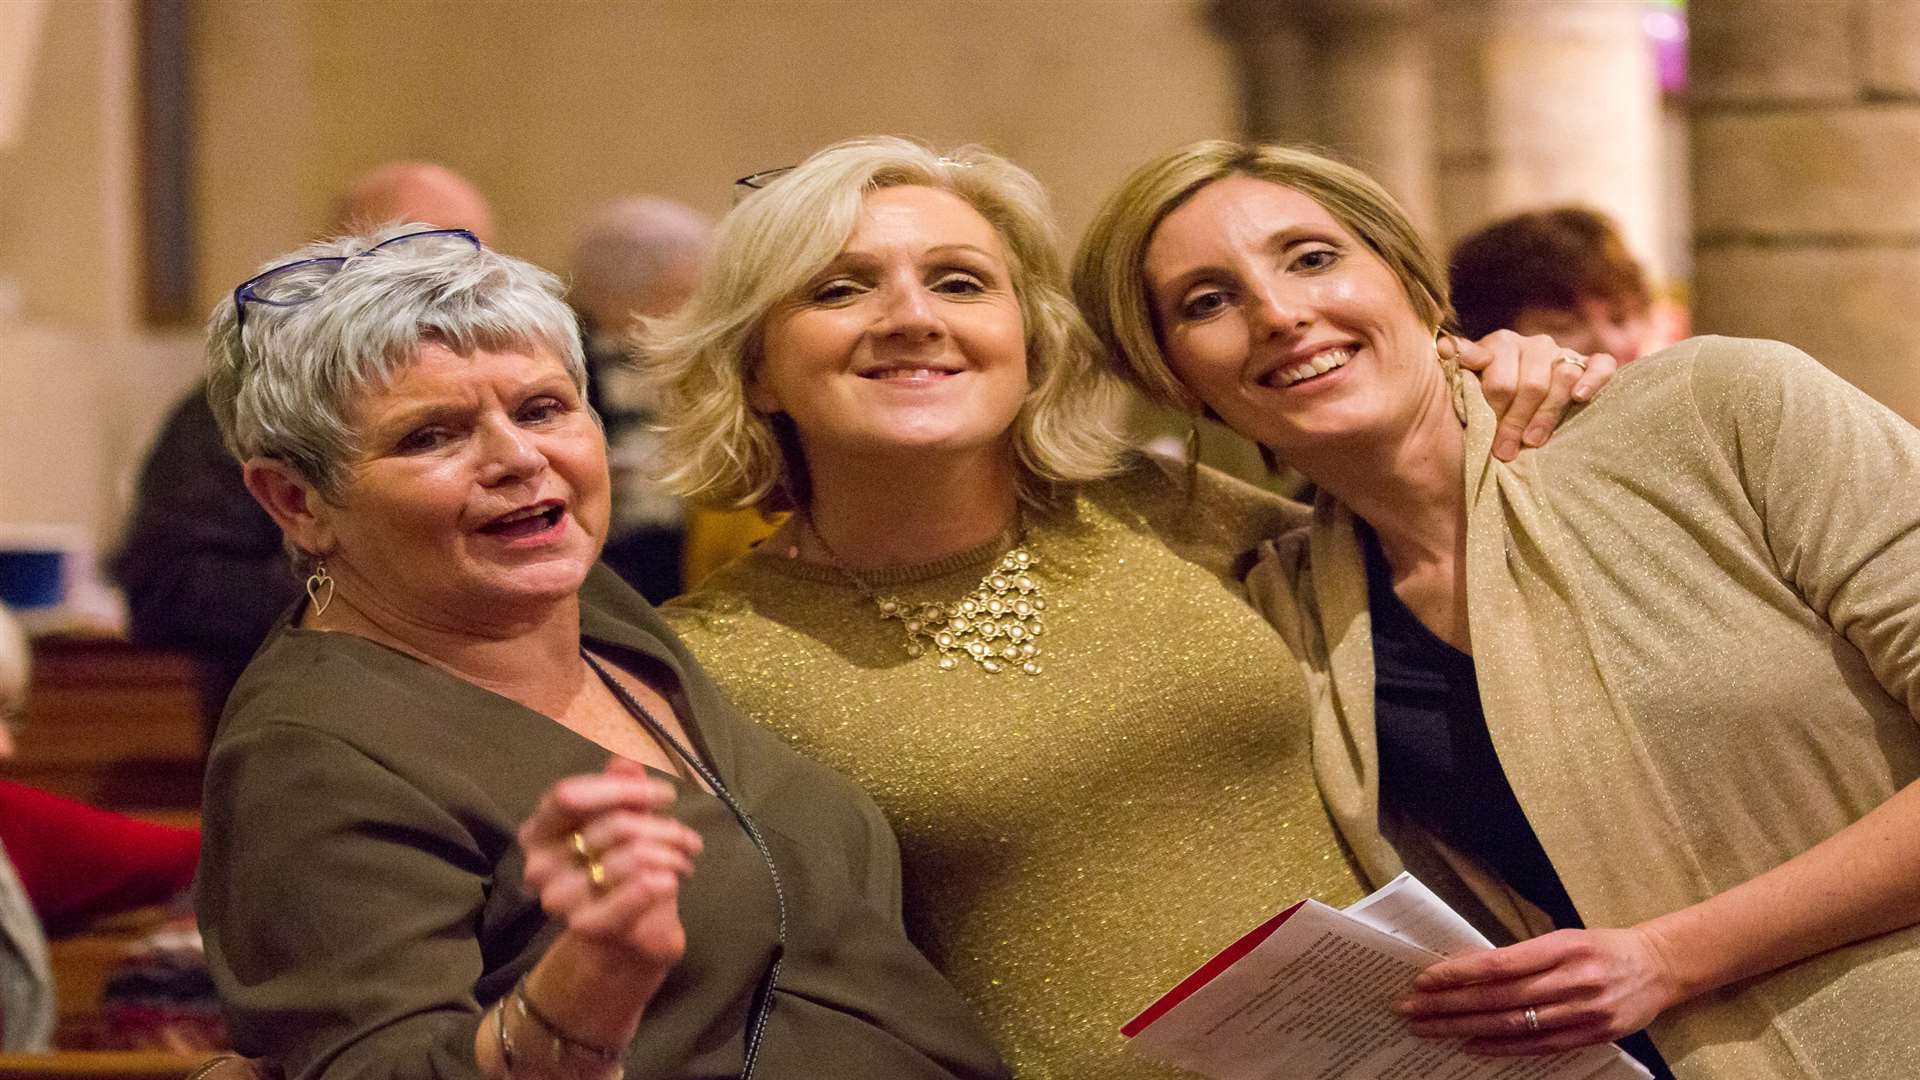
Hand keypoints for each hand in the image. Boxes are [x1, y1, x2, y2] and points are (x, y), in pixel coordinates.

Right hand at [518, 757, 703, 970]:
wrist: (625, 939)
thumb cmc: (622, 876)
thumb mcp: (624, 827)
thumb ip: (621, 793)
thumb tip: (624, 763)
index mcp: (539, 832)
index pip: (570, 795)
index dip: (622, 789)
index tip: (666, 794)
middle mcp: (540, 865)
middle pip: (614, 824)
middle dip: (663, 827)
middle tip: (688, 839)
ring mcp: (559, 898)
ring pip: (631, 855)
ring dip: (671, 854)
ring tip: (685, 861)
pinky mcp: (587, 925)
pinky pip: (635, 889)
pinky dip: (663, 878)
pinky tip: (673, 879)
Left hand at [1391, 927, 1682, 1055]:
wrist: (1658, 967)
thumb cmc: (1600, 947)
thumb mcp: (1564, 937)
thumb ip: (1523, 954)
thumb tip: (1467, 968)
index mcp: (1564, 947)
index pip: (1500, 964)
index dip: (1460, 974)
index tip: (1424, 979)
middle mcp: (1574, 980)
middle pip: (1500, 998)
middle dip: (1449, 1005)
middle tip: (1409, 1008)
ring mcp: (1585, 1012)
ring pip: (1514, 1024)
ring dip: (1465, 1028)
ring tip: (1429, 1028)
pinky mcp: (1593, 1036)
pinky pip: (1538, 1046)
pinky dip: (1501, 1047)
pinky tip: (1470, 1045)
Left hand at [1451, 330, 1617, 460]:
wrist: (1521, 397)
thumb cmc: (1491, 398)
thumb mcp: (1470, 383)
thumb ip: (1461, 368)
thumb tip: (1446, 348)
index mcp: (1501, 344)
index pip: (1499, 378)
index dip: (1493, 409)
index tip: (1486, 433)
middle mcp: (1534, 345)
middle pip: (1531, 383)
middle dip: (1516, 420)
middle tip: (1506, 450)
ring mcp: (1563, 353)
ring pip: (1563, 376)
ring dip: (1549, 412)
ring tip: (1534, 441)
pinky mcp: (1590, 363)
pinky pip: (1600, 365)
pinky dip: (1593, 379)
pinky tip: (1581, 397)